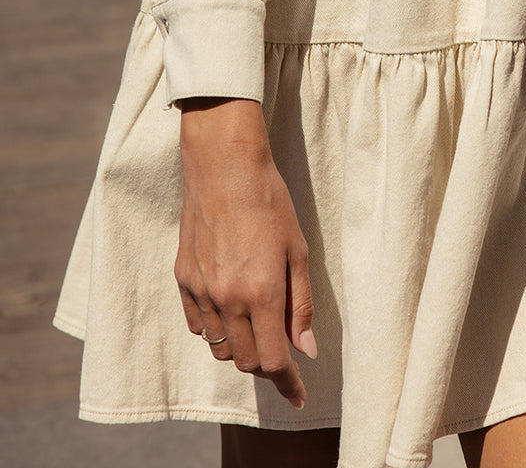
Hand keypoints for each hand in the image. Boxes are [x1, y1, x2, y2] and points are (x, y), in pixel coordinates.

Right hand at [175, 98, 316, 410]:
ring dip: (241, 346)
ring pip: (219, 347)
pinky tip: (230, 305)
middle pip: (245, 360)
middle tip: (283, 345)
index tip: (299, 395)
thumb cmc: (270, 202)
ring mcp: (201, 291)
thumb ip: (301, 304)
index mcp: (261, 292)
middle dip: (267, 363)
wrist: (224, 167)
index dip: (288, 383)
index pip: (273, 360)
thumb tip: (305, 349)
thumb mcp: (297, 250)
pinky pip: (199, 325)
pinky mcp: (183, 279)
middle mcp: (227, 299)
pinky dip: (216, 328)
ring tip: (257, 321)